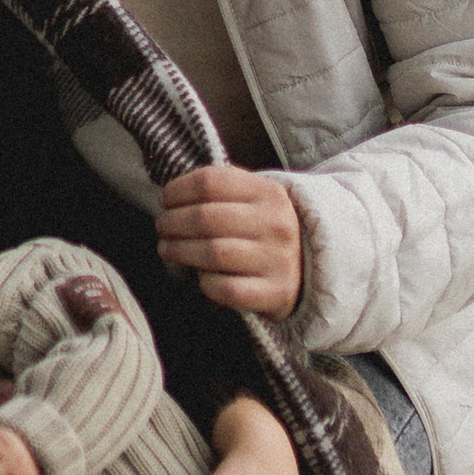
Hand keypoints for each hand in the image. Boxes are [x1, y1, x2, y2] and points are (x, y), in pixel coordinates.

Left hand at [153, 163, 303, 319]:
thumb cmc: (265, 230)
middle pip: (207, 218)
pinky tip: (200, 276)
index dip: (179, 190)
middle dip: (173, 222)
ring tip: (167, 249)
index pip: (212, 182)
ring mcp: (277, 260)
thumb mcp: (256, 199)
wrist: (311, 269)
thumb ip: (222, 191)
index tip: (166, 200)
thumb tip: (171, 196)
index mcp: (269, 193)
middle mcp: (276, 224)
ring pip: (213, 253)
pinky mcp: (274, 293)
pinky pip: (227, 288)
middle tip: (162, 227)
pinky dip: (205, 282)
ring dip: (180, 250)